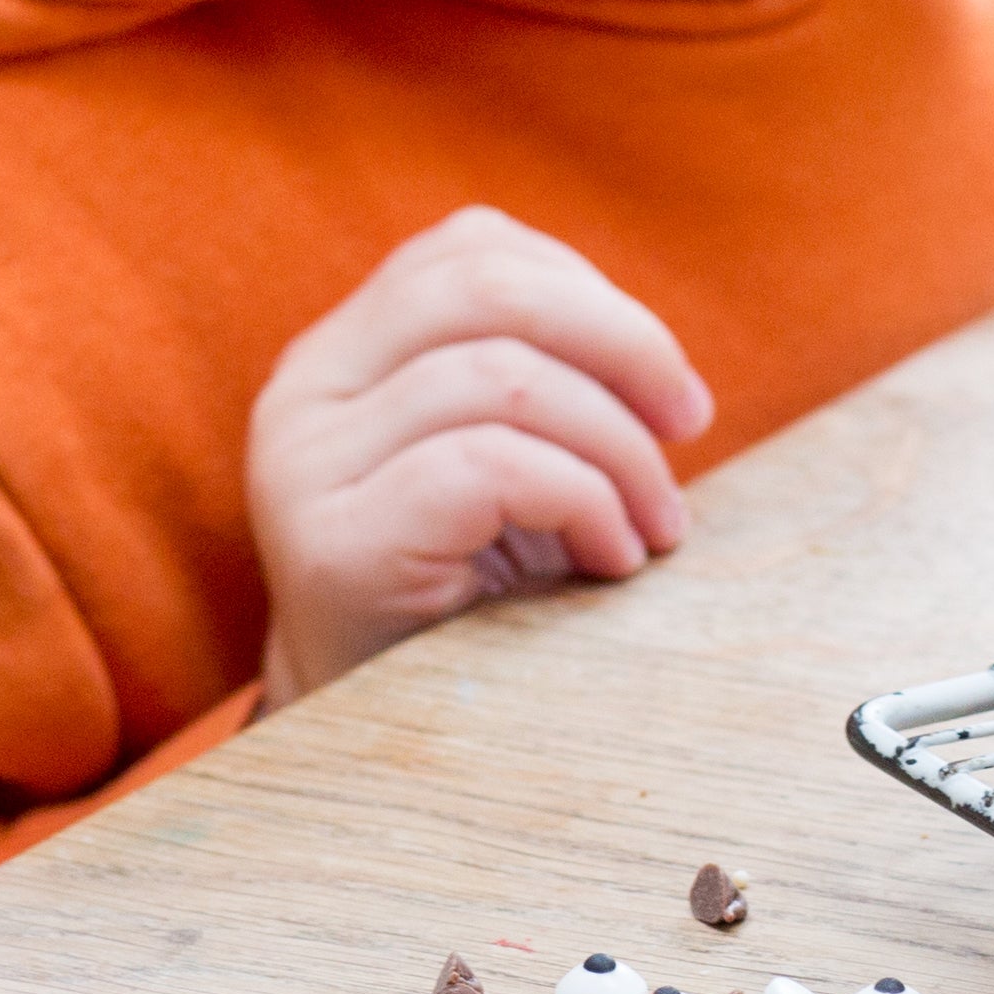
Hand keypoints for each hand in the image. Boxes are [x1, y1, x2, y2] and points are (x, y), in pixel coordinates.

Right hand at [247, 206, 713, 708]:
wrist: (369, 745)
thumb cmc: (468, 593)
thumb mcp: (508, 461)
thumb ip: (545, 379)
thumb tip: (671, 377)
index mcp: (346, 349)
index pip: (475, 248)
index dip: (596, 294)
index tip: (668, 389)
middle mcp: (304, 389)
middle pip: (487, 287)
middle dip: (626, 345)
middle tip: (690, 426)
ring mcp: (304, 464)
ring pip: (503, 378)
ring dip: (618, 450)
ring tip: (653, 525)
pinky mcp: (330, 544)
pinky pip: (486, 468)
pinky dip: (582, 500)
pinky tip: (609, 557)